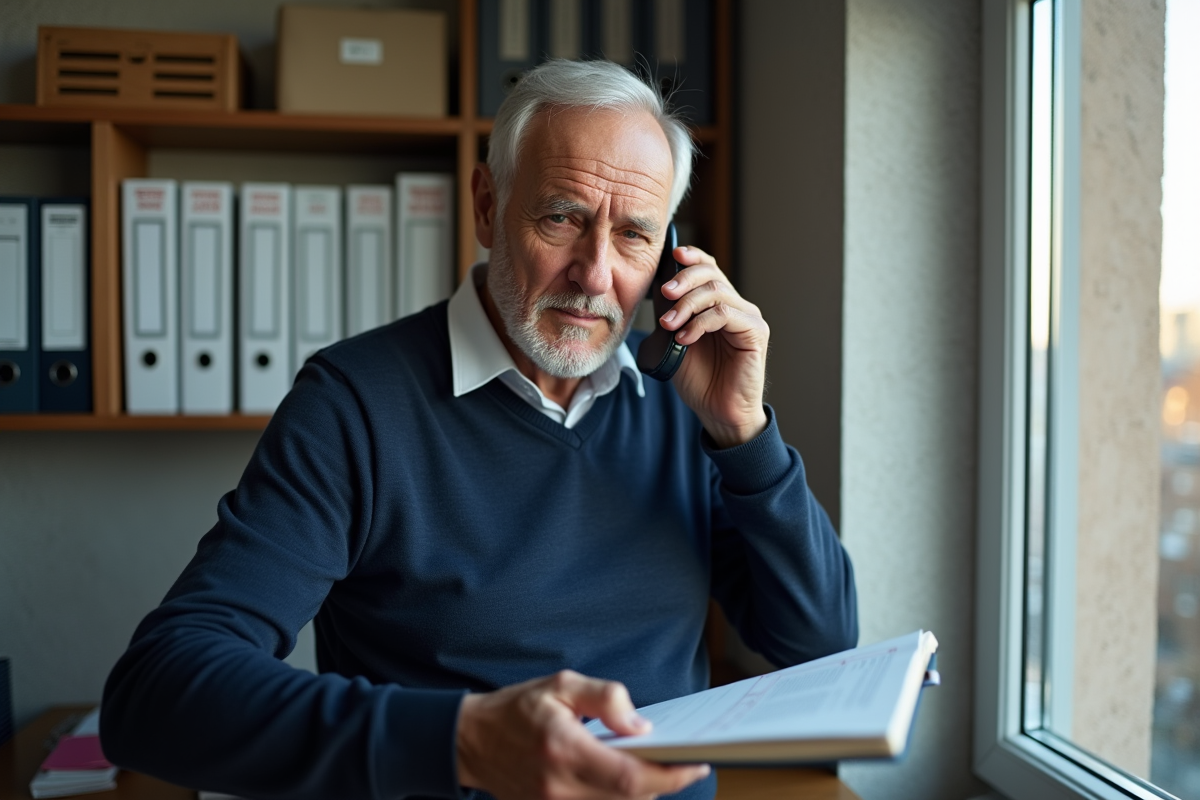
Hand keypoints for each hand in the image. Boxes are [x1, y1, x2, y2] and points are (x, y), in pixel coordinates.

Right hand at [456, 670, 710, 799]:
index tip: (696, 765)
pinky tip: (624, 780)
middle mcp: (559, 787)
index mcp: (564, 750)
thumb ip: (606, 699)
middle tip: (681, 760)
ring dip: (641, 793)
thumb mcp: (561, 685)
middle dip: (662, 782)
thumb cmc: (517, 708)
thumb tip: (641, 725)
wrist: (470, 741)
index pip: (632, 778)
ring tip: (654, 767)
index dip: (671, 776)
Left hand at [657, 246, 769, 447]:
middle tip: (664, 293)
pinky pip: (726, 315)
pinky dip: (700, 323)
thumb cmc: (699, 379)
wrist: (718, 411)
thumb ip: (671, 314)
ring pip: (717, 292)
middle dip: (684, 279)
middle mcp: (736, 306)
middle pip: (711, 274)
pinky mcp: (756, 333)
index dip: (692, 257)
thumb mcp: (674, 340)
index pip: (708, 268)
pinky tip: (685, 338)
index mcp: (718, 304)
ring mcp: (748, 318)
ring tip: (669, 324)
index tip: (673, 255)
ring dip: (687, 305)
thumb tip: (658, 286)